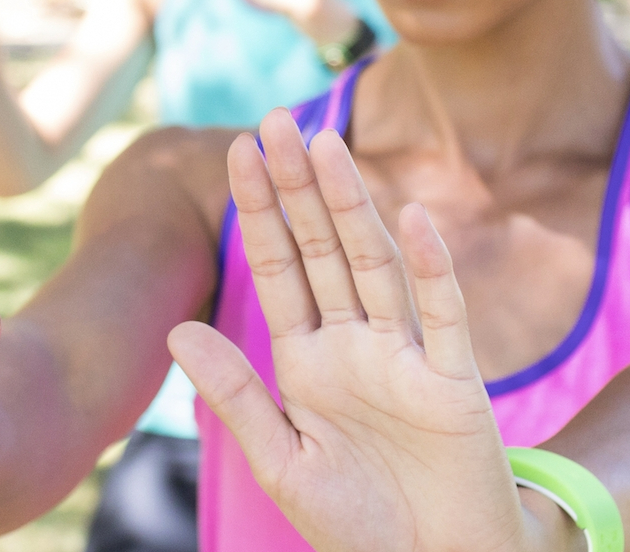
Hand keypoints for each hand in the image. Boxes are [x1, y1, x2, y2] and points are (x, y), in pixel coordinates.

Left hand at [169, 112, 549, 551]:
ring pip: (375, 266)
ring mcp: (407, 359)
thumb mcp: (280, 460)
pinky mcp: (455, 386)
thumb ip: (233, 394)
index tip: (236, 150)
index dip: (258, 211)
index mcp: (308, 361)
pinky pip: (443, 318)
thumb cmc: (357, 524)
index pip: (279, 268)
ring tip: (324, 147)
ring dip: (351, 206)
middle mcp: (356, 346)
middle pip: (323, 249)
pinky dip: (430, 270)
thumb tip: (175, 328)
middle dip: (297, 187)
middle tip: (273, 119)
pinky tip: (411, 220)